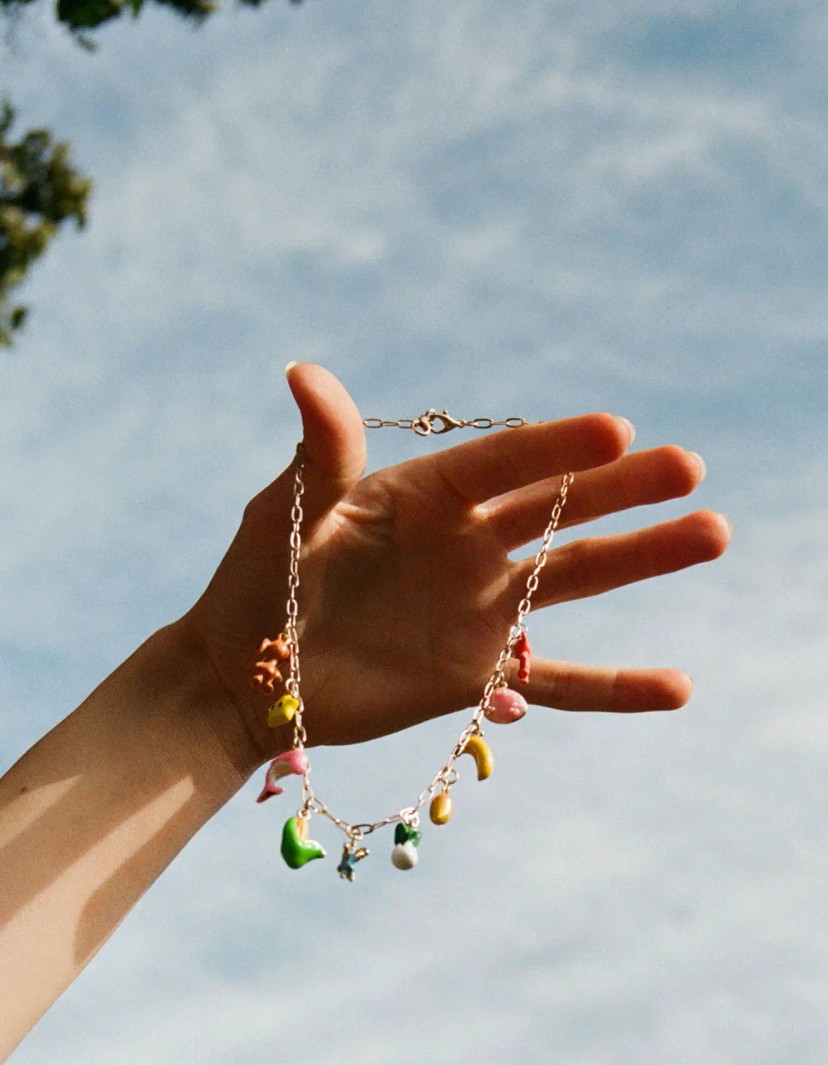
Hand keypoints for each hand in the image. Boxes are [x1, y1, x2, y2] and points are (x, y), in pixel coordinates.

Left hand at [184, 364, 729, 758]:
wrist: (249, 675)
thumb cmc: (259, 580)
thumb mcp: (289, 512)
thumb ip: (320, 452)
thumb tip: (305, 372)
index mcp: (426, 493)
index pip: (501, 463)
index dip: (553, 448)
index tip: (615, 430)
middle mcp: (467, 542)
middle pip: (557, 509)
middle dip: (622, 488)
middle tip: (687, 468)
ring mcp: (480, 607)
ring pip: (574, 579)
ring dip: (642, 559)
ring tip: (711, 532)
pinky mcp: (479, 673)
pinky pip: (558, 681)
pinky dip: (615, 688)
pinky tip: (677, 688)